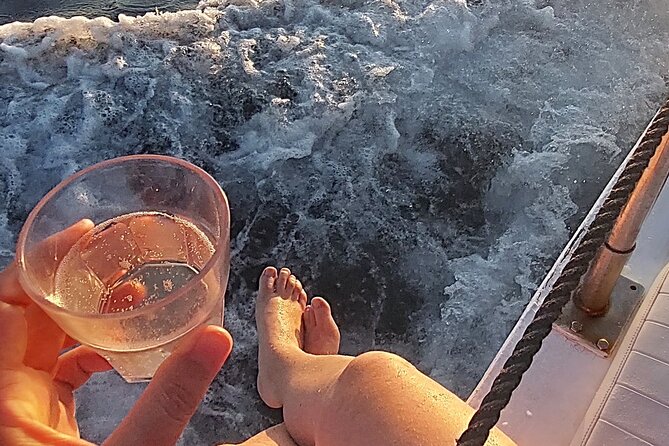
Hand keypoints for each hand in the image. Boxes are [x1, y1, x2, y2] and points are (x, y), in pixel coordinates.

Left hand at [0, 220, 232, 444]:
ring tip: (129, 290)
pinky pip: (55, 368)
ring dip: (82, 311)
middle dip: (70, 278)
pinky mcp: (38, 420)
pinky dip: (88, 346)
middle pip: (26, 316)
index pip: (7, 306)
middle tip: (112, 250)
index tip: (81, 234)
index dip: (39, 262)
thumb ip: (169, 399)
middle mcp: (5, 396)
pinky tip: (125, 343)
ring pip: (40, 340)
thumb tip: (214, 339)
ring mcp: (19, 408)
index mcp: (7, 398)